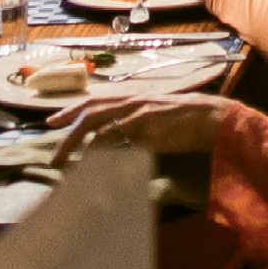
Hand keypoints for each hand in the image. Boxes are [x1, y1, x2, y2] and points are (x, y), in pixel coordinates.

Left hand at [47, 92, 233, 166]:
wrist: (215, 117)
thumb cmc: (191, 116)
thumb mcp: (159, 110)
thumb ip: (137, 120)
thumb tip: (118, 135)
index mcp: (135, 96)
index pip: (96, 100)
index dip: (71, 110)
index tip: (52, 121)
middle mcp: (133, 103)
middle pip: (91, 115)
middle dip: (68, 136)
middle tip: (53, 158)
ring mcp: (140, 118)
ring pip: (100, 131)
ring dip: (81, 151)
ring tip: (68, 169)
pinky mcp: (148, 135)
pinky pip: (120, 148)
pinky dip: (105, 159)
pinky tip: (94, 172)